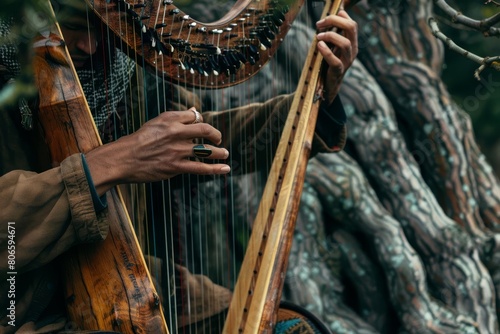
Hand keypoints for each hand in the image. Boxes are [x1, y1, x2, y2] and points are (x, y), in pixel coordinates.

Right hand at [85, 107, 229, 195]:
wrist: (123, 159)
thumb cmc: (139, 141)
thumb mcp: (156, 123)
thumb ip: (176, 118)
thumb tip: (195, 111)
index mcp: (169, 119)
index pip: (194, 117)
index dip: (201, 121)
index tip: (203, 128)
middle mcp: (175, 133)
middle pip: (204, 129)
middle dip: (215, 134)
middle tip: (219, 139)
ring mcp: (176, 150)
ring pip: (205, 150)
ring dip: (219, 152)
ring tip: (225, 154)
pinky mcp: (175, 167)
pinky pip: (200, 167)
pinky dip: (215, 169)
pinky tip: (225, 169)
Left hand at [316, 10, 357, 103]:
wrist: (329, 85)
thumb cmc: (329, 63)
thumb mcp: (332, 47)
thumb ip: (332, 35)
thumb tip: (325, 21)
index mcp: (352, 43)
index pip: (352, 23)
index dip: (340, 16)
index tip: (324, 18)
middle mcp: (352, 50)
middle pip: (351, 28)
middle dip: (335, 20)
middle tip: (319, 23)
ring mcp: (347, 61)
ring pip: (345, 43)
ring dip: (330, 36)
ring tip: (318, 36)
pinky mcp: (338, 71)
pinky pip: (335, 61)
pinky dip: (326, 51)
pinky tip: (319, 45)